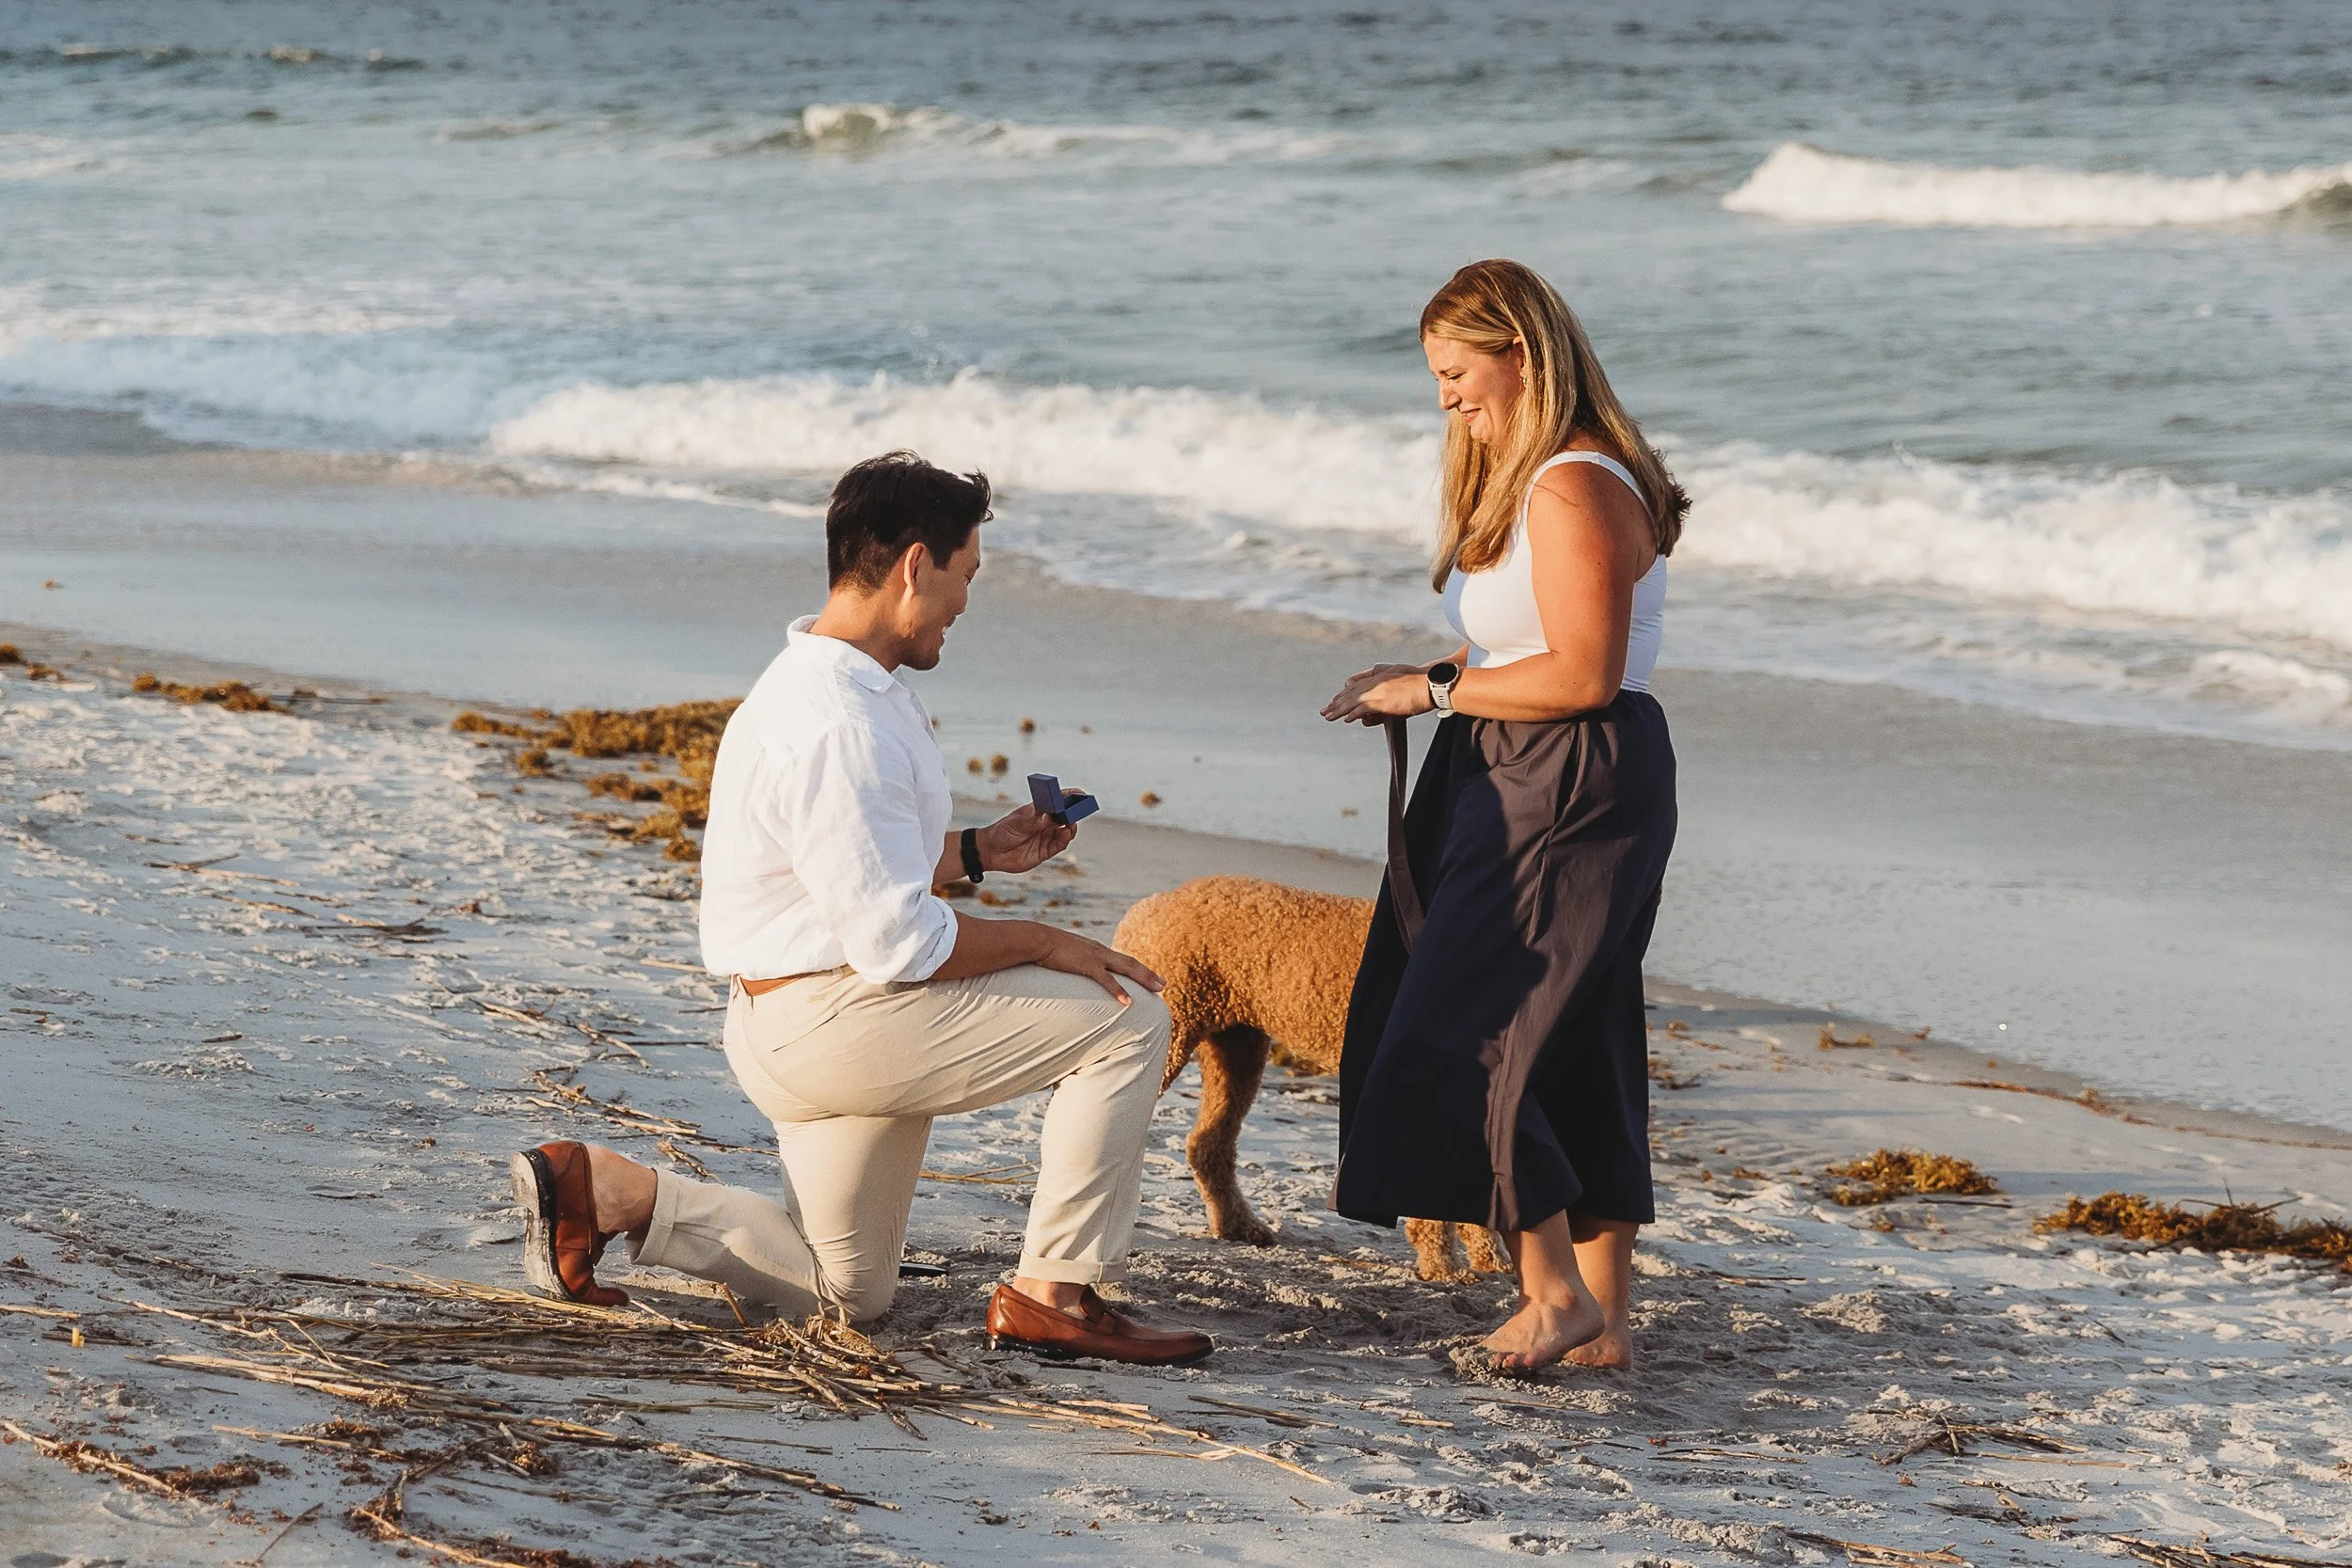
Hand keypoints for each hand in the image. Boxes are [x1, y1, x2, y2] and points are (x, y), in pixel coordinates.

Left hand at [976, 801, 1077, 873]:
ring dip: (1071, 827)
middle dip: (1074, 812)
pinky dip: (1065, 840)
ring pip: (1065, 831)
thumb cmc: (1002, 832)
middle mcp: (1045, 823)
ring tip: (1071, 824)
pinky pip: (1059, 845)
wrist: (991, 852)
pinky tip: (1065, 834)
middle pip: (1065, 816)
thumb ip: (1032, 821)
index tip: (1080, 793)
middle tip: (1080, 810)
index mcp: (1038, 811)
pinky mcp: (1045, 851)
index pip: (1056, 801)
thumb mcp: (1016, 823)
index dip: (1069, 797)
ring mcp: (1046, 837)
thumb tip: (1047, 817)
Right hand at [1036, 925, 1164, 1004]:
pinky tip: (1128, 1002)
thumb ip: (1075, 960)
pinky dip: (1119, 991)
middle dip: (1148, 974)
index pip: (1123, 959)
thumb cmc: (1047, 948)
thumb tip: (1075, 967)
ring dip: (1144, 979)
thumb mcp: (1066, 954)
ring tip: (1158, 990)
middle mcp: (1100, 952)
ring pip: (1126, 969)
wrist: (1037, 940)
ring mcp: (1095, 958)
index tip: (1150, 977)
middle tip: (1164, 985)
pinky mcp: (1086, 965)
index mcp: (1096, 950)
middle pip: (1131, 963)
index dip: (1138, 969)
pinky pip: (1106, 980)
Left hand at [1321, 663, 1434, 725]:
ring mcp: (1378, 691)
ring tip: (1328, 717)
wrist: (1430, 685)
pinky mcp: (1382, 700)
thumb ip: (1387, 699)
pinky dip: (1353, 714)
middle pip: (1351, 693)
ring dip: (1339, 709)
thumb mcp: (1400, 690)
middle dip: (1336, 703)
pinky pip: (1363, 707)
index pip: (1356, 687)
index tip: (1334, 702)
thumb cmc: (1420, 688)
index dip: (1344, 696)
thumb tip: (1381, 708)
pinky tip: (1346, 720)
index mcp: (1380, 678)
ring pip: (1353, 700)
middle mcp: (1376, 683)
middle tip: (1324, 711)